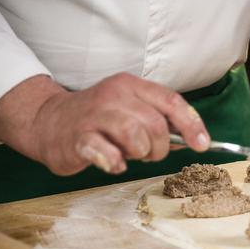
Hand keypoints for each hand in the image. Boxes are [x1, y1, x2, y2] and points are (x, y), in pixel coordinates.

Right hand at [0, 73, 209, 174]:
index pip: (170, 101)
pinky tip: (113, 162)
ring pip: (134, 135)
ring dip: (139, 153)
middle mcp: (113, 95)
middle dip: (160, 146)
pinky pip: (106, 153)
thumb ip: (159, 121)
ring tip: (129, 155)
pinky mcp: (77, 138)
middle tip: (150, 154)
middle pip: (155, 123)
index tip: (203, 144)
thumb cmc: (98, 119)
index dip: (191, 124)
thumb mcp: (130, 110)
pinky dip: (115, 162)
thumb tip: (192, 139)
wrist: (46, 121)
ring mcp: (94, 115)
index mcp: (131, 86)